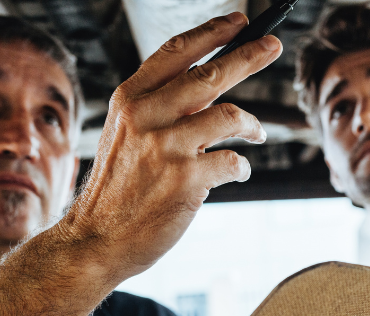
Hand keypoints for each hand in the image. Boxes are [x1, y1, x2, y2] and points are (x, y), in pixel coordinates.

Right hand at [61, 14, 281, 283]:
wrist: (97, 238)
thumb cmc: (118, 190)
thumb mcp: (126, 136)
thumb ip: (161, 111)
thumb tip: (211, 89)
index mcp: (130, 99)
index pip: (177, 52)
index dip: (212, 33)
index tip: (239, 22)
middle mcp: (147, 116)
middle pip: (212, 74)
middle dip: (250, 55)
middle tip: (273, 45)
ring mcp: (168, 147)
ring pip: (231, 116)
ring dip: (253, 126)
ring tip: (257, 135)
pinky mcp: (187, 180)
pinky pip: (233, 162)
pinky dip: (242, 167)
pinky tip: (239, 172)